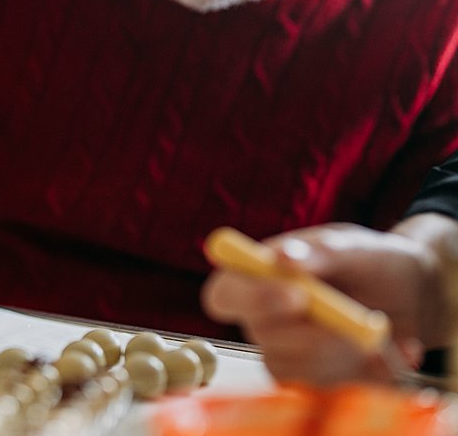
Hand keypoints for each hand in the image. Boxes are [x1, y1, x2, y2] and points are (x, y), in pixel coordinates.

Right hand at [201, 222, 442, 384]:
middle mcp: (263, 317)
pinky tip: (386, 352)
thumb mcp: (352, 246)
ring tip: (379, 331)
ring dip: (343, 352)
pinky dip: (364, 373)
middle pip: (261, 336)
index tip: (295, 295)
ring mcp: (286, 351)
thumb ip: (319, 250)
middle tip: (356, 322)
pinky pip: (324, 389)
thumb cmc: (372, 261)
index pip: (224, 294)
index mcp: (257, 276)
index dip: (249, 299)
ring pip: (295, 367)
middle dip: (312, 332)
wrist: (412, 295)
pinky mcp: (313, 380)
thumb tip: (281, 257)